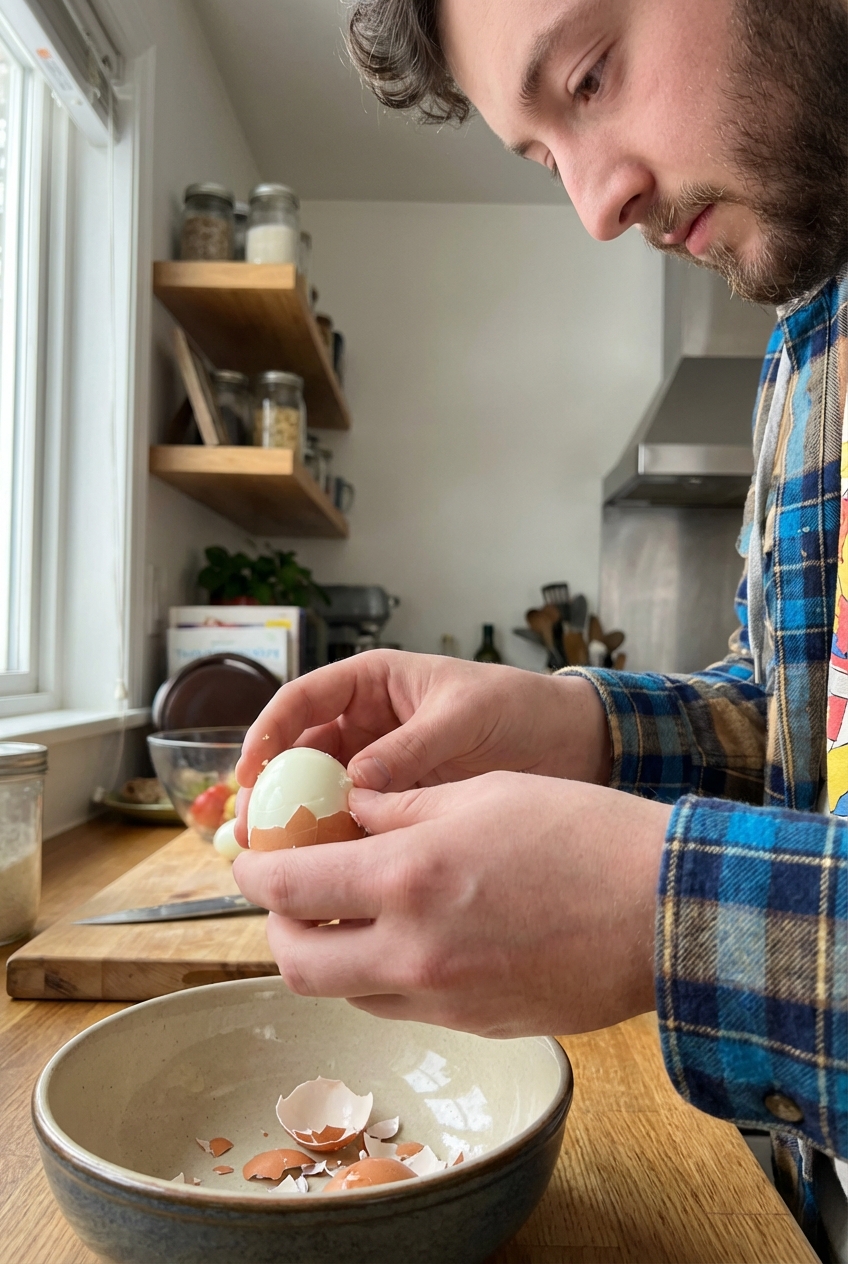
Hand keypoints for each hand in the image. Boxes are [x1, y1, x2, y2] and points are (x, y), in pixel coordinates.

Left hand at [232, 773, 670, 1036]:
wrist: (665, 908)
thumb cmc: (583, 834)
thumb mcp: (480, 793)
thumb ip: (400, 808)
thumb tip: (348, 813)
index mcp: (408, 878)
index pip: (288, 887)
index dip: (254, 872)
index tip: (250, 858)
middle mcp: (413, 950)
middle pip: (296, 964)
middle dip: (274, 929)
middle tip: (286, 897)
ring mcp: (445, 998)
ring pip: (345, 993)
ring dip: (328, 956)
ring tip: (348, 914)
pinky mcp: (477, 1024)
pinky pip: (400, 1007)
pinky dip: (382, 976)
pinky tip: (408, 938)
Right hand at [234, 651, 609, 843]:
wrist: (569, 743)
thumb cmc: (518, 707)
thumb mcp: (464, 715)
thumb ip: (412, 745)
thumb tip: (355, 781)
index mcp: (371, 684)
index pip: (302, 700)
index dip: (268, 731)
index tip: (251, 769)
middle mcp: (364, 725)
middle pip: (298, 755)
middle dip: (273, 789)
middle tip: (255, 830)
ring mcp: (378, 768)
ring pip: (320, 794)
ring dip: (299, 824)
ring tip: (279, 861)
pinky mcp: (397, 806)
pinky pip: (355, 824)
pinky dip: (339, 846)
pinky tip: (328, 874)